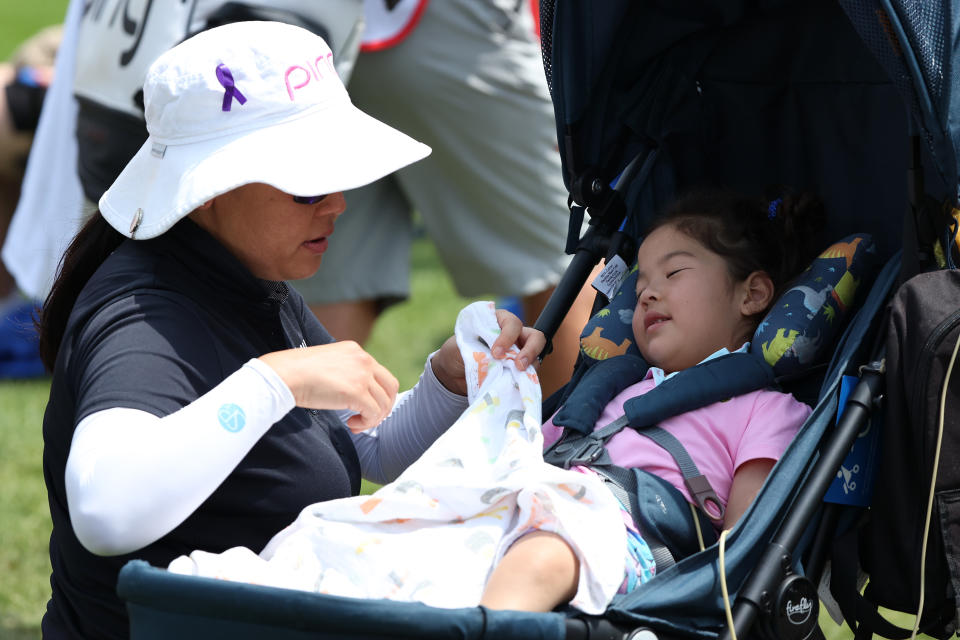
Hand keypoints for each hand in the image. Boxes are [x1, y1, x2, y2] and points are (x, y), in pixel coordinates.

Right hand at [259, 341, 398, 432]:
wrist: (284, 375)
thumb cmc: (297, 372)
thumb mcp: (327, 363)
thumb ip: (343, 371)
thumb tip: (353, 393)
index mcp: (355, 351)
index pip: (380, 373)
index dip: (377, 394)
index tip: (365, 406)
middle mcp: (363, 359)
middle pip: (391, 387)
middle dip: (384, 406)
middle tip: (369, 418)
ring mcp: (362, 375)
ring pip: (384, 403)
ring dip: (373, 418)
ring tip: (356, 423)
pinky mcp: (357, 392)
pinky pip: (374, 413)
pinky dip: (366, 423)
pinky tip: (351, 424)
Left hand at [431, 309, 546, 394]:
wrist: (453, 374)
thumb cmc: (455, 352)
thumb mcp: (458, 347)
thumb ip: (475, 349)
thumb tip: (491, 358)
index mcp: (497, 321)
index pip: (511, 323)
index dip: (508, 336)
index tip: (496, 352)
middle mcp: (512, 335)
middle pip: (534, 336)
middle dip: (530, 349)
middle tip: (519, 364)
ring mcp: (518, 352)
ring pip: (536, 355)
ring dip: (530, 364)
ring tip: (519, 374)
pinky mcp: (518, 370)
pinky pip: (529, 372)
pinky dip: (525, 377)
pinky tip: (515, 382)